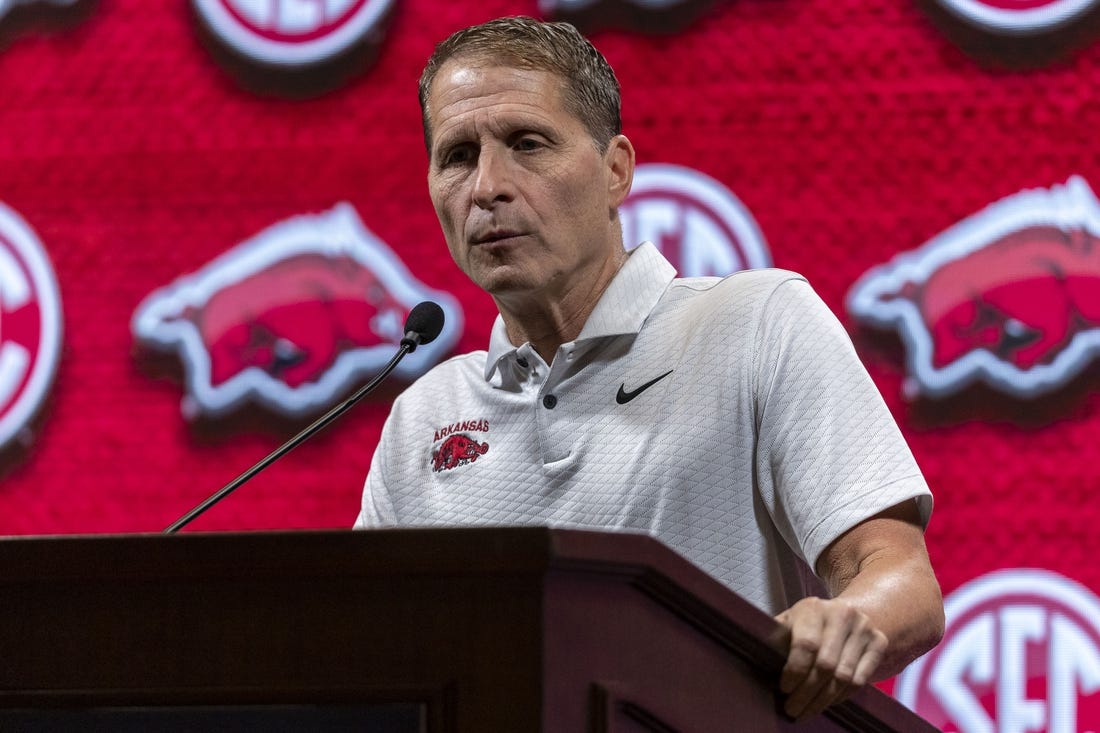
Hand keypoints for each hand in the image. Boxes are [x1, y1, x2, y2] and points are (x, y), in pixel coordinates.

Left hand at [774, 596, 887, 720]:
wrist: (848, 611)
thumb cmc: (809, 623)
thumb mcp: (790, 622)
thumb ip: (775, 638)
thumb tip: (757, 658)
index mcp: (813, 607)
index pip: (806, 645)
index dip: (794, 672)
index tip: (783, 689)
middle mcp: (841, 614)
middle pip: (826, 665)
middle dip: (806, 693)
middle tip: (792, 709)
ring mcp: (864, 628)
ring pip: (844, 676)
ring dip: (823, 700)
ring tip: (807, 711)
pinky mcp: (879, 642)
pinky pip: (860, 680)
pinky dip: (841, 696)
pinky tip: (827, 702)